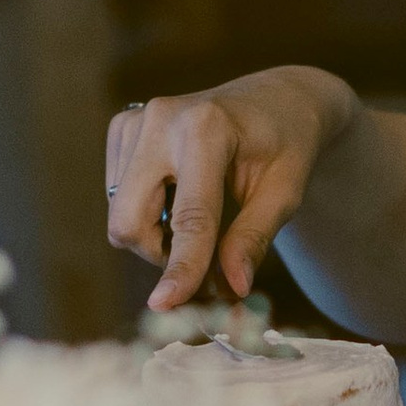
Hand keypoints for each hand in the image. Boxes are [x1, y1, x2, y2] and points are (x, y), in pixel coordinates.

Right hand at [106, 67, 352, 309]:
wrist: (276, 100)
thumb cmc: (287, 146)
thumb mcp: (285, 193)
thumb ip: (254, 238)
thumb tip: (231, 288)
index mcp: (207, 128)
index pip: (189, 217)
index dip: (180, 267)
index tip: (166, 305)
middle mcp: (162, 118)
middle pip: (132, 221)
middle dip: (163, 255)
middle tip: (207, 262)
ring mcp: (137, 120)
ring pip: (122, 216)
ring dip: (157, 236)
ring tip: (202, 220)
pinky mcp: (123, 127)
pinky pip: (118, 197)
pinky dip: (146, 212)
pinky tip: (181, 193)